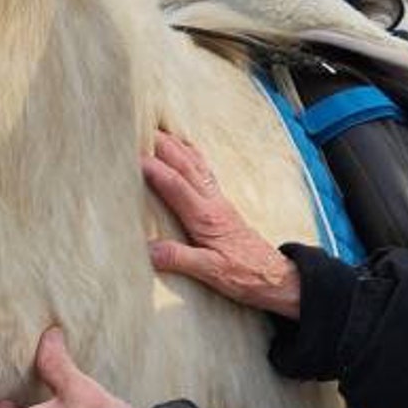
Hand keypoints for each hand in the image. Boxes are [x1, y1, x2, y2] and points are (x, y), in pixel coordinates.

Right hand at [143, 130, 301, 317]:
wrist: (275, 277)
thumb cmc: (245, 275)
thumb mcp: (212, 273)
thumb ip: (180, 259)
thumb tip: (149, 251)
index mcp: (206, 217)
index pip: (175, 185)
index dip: (154, 169)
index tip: (132, 157)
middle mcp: (212, 203)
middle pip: (186, 166)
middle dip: (164, 146)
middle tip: (142, 130)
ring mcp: (218, 202)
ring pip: (196, 165)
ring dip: (178, 147)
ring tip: (160, 132)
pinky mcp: (222, 206)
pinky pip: (204, 173)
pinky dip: (192, 157)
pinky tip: (187, 153)